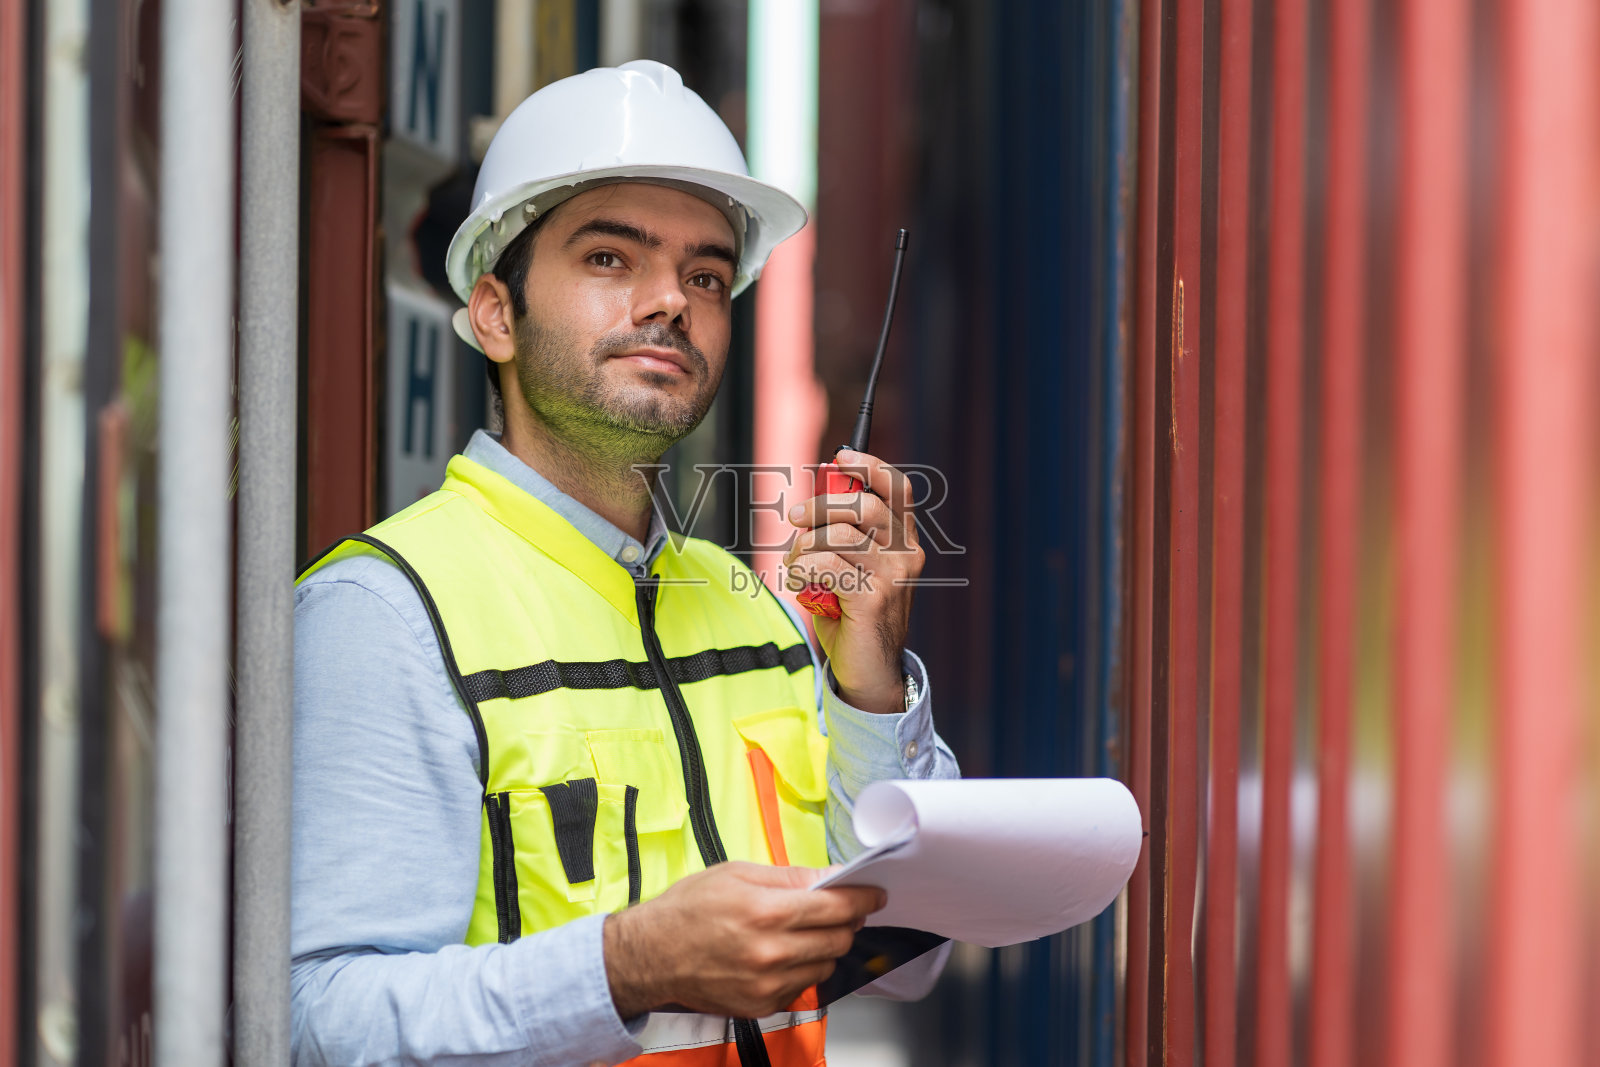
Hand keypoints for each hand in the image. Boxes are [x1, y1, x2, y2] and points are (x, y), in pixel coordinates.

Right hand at [603, 862, 885, 1018]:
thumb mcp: (737, 874)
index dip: (863, 898)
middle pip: (838, 939)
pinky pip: (802, 988)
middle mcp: (771, 952)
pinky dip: (801, 970)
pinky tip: (780, 955)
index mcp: (766, 911)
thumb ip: (788, 877)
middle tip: (838, 910)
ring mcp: (767, 984)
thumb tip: (829, 876)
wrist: (650, 956)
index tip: (875, 894)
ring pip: (825, 966)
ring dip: (825, 947)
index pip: (836, 907)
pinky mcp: (761, 1006)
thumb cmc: (688, 909)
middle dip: (846, 922)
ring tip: (803, 933)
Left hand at [783, 449, 924, 713]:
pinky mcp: (872, 599)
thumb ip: (842, 535)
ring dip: (804, 545)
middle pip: (863, 504)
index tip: (840, 456)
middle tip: (794, 517)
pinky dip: (802, 568)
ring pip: (838, 535)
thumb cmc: (854, 614)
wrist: (870, 671)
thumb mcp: (853, 567)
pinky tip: (798, 582)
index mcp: (905, 541)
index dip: (870, 464)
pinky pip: (826, 565)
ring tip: (795, 564)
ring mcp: (893, 577)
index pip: (898, 488)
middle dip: (820, 505)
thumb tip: (810, 502)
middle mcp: (907, 554)